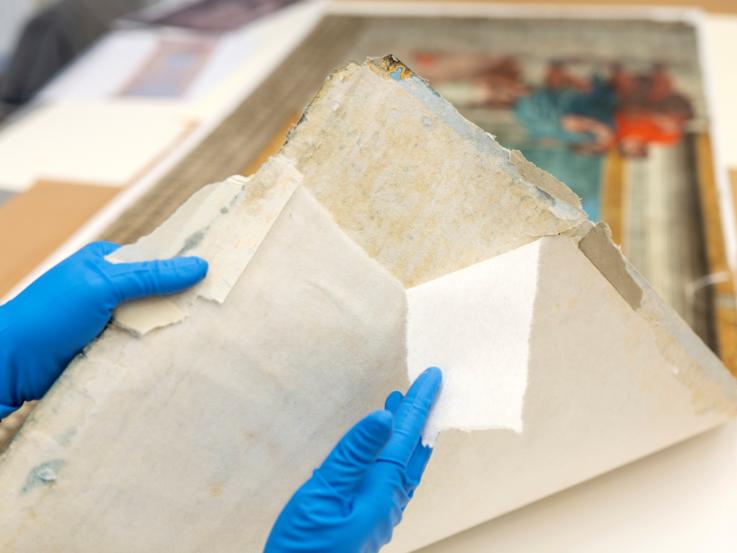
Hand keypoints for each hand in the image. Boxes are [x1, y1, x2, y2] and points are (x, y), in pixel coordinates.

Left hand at [0, 241, 207, 417]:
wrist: (10, 365)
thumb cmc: (49, 315)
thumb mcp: (103, 285)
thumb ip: (151, 276)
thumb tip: (200, 265)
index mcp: (106, 263)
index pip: (156, 259)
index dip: (184, 265)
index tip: (219, 272)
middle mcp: (109, 289)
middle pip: (157, 291)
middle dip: (182, 300)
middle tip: (221, 306)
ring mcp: (108, 319)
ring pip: (151, 320)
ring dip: (169, 328)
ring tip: (209, 332)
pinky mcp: (107, 348)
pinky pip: (140, 345)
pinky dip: (155, 349)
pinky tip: (180, 352)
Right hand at [264, 367, 442, 552]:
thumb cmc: (303, 546)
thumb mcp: (323, 491)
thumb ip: (354, 453)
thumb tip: (385, 417)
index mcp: (381, 491)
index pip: (407, 436)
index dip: (419, 403)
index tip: (434, 376)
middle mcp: (390, 502)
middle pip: (415, 450)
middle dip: (422, 416)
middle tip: (430, 386)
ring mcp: (382, 514)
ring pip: (407, 465)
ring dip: (410, 434)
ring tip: (406, 408)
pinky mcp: (371, 520)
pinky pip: (395, 479)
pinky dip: (397, 454)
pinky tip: (387, 450)